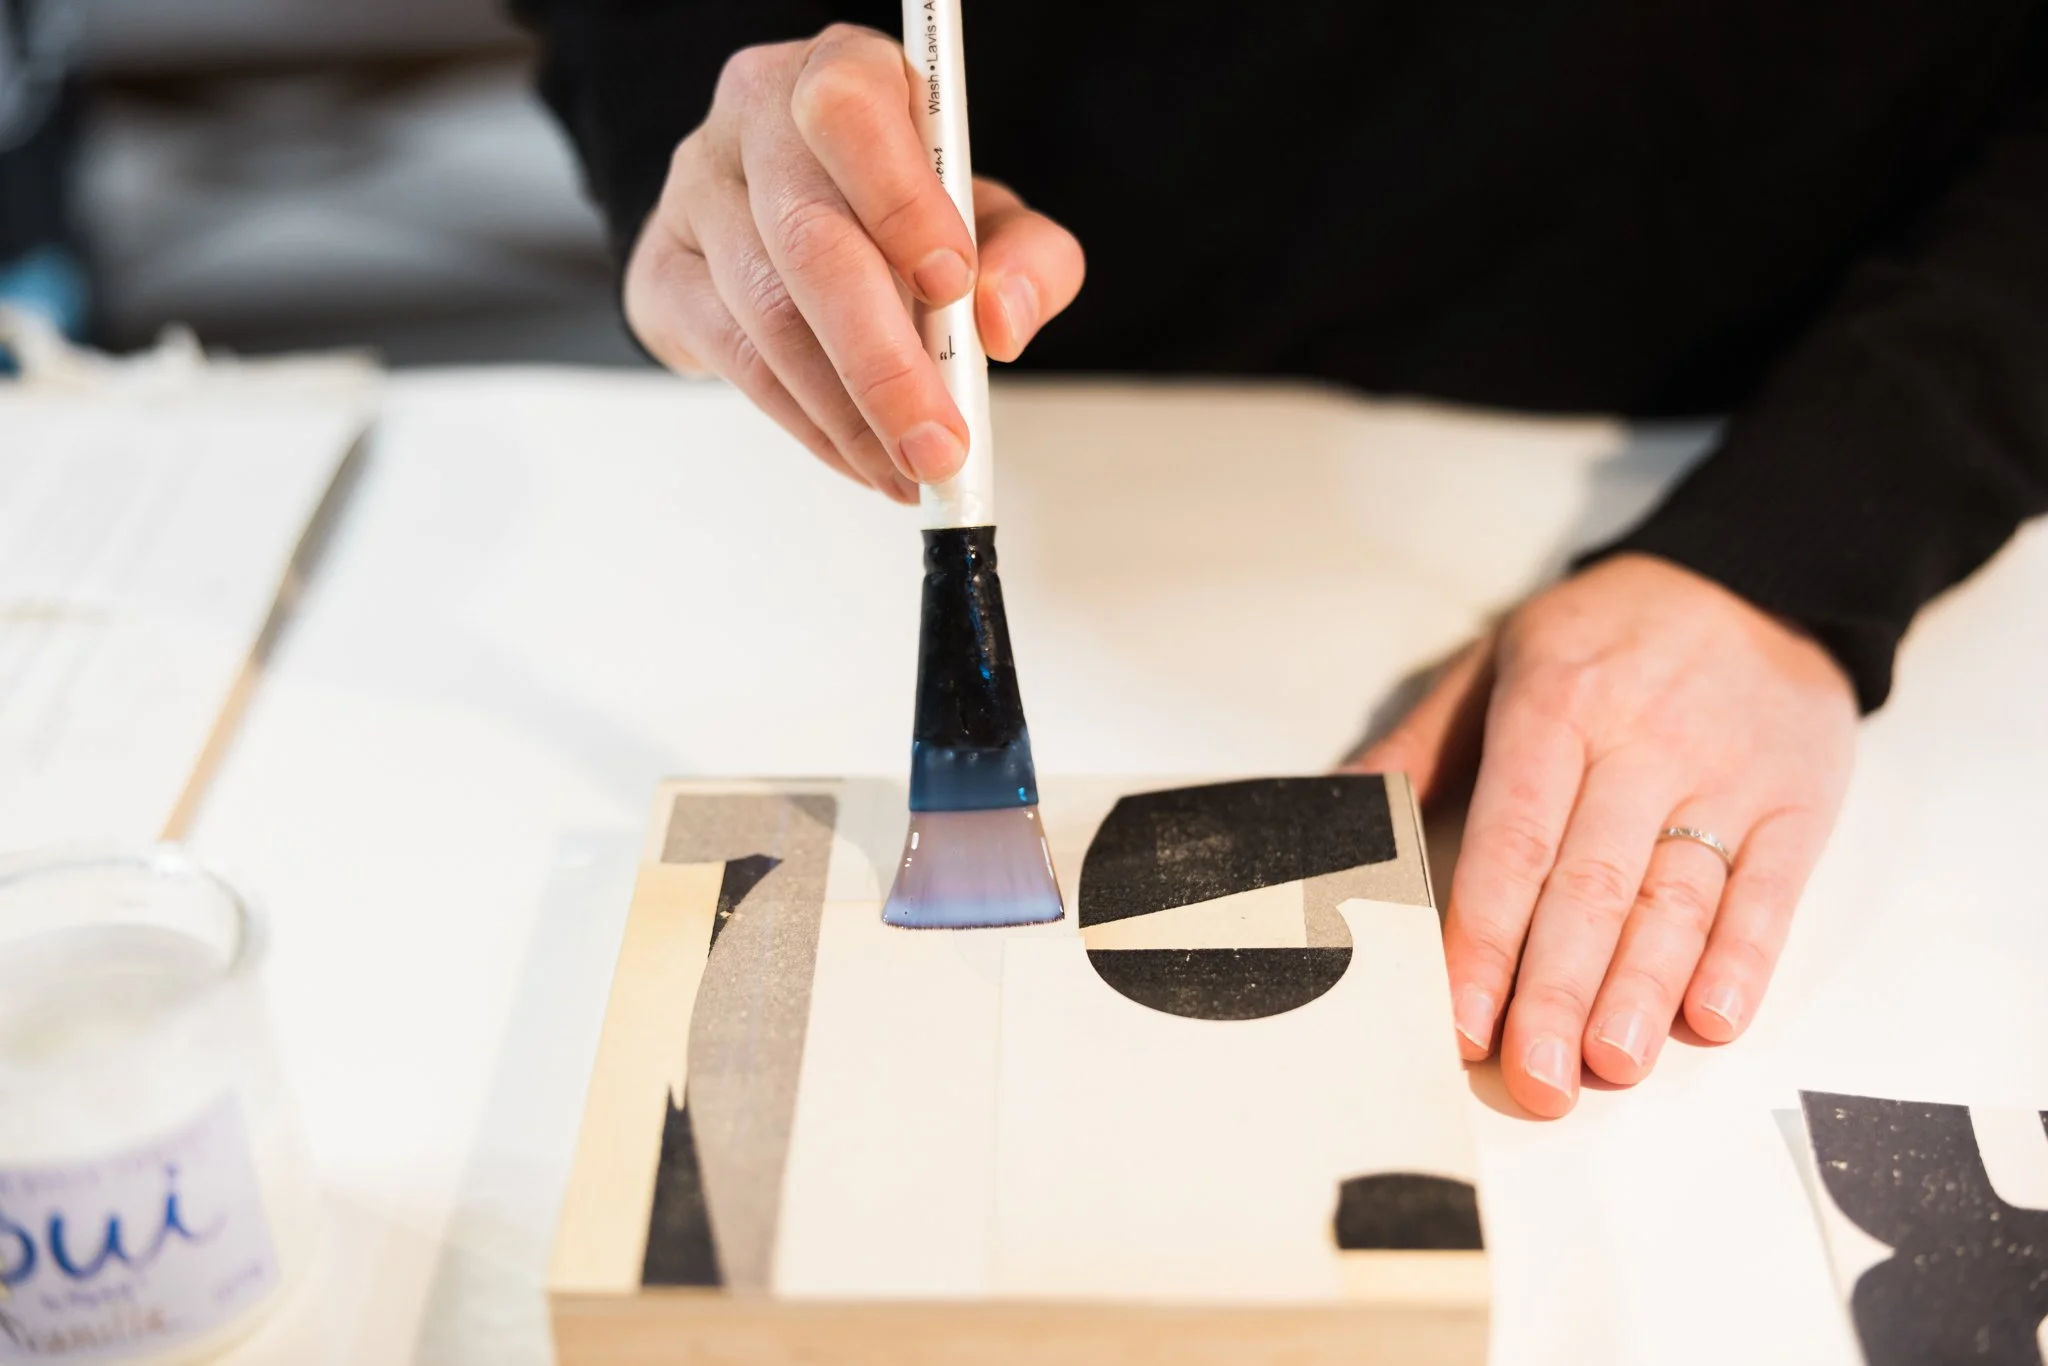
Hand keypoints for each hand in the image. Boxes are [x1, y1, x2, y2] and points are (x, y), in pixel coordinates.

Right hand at [625, 24, 1085, 502]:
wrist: (786, 222)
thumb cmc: (899, 208)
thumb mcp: (987, 216)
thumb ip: (1028, 256)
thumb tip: (1001, 322)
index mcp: (843, 73)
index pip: (848, 111)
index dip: (899, 198)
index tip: (952, 285)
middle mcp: (755, 119)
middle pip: (808, 239)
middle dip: (883, 361)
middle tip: (938, 442)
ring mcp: (696, 194)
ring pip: (770, 316)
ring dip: (851, 413)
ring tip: (912, 468)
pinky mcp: (665, 273)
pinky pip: (739, 364)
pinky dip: (813, 426)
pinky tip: (863, 458)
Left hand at [1352, 553, 1857, 1116]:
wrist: (1758, 577)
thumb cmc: (1605, 635)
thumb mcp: (1500, 658)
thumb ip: (1421, 744)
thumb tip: (1332, 806)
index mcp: (1557, 706)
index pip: (1514, 841)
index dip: (1485, 937)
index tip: (1462, 1019)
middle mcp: (1643, 744)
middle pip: (1593, 885)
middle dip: (1559, 991)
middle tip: (1535, 1077)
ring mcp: (1728, 775)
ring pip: (1679, 897)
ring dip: (1643, 989)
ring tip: (1611, 1064)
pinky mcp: (1800, 802)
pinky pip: (1772, 890)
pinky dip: (1744, 958)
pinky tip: (1712, 1017)